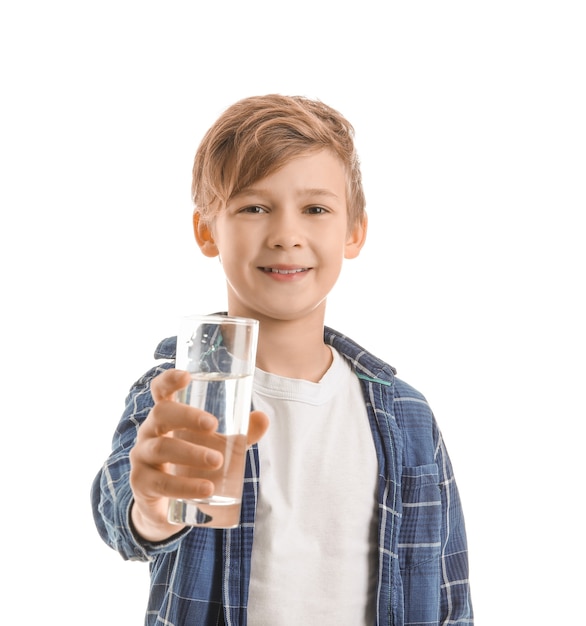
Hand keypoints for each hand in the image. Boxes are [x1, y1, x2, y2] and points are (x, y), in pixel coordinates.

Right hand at [129, 368, 268, 541]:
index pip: (160, 391)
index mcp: (167, 416)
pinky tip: (206, 489)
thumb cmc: (192, 463)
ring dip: (191, 453)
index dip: (169, 380)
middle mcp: (150, 431)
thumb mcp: (218, 446)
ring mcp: (142, 457)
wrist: (167, 506)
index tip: (186, 376)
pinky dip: (185, 486)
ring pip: (162, 448)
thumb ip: (241, 434)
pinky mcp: (142, 484)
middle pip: (161, 413)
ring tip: (218, 461)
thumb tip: (263, 418)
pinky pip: (162, 483)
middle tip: (214, 426)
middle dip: (187, 416)